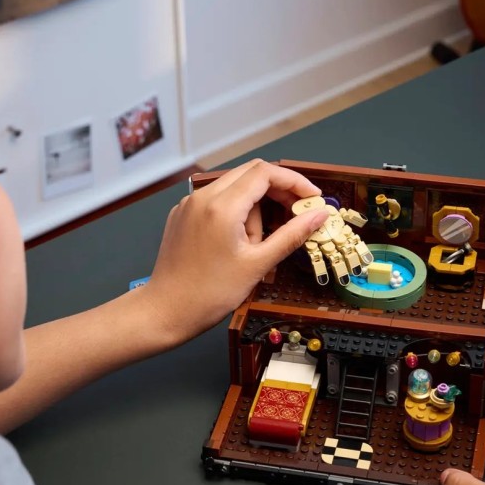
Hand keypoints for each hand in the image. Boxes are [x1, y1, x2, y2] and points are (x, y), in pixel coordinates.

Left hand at [141, 160, 329, 344]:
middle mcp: (202, 197)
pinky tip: (237, 242)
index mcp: (222, 206)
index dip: (294, 182)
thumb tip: (319, 216)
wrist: (165, 311)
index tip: (312, 200)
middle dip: (277, 191)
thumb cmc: (210, 293)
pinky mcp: (181, 215)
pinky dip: (234, 212)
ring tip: (255, 244)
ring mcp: (189, 204)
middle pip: (250, 174)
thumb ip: (292, 235)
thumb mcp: (258, 264)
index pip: (265, 173)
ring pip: (234, 187)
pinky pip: (216, 201)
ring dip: (254, 206)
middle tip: (295, 214)